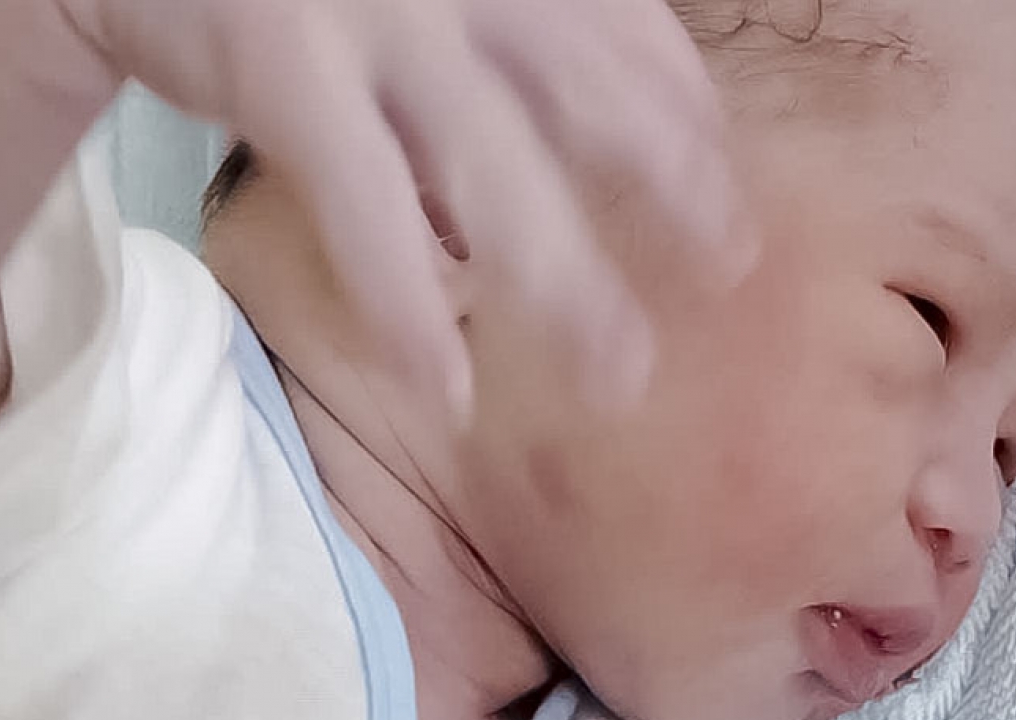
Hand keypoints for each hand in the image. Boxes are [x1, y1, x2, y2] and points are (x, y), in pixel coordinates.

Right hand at [64, 0, 749, 415]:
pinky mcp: (284, 67)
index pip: (627, 24)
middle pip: (591, 92)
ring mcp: (372, 16)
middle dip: (673, 187)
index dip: (688, 109)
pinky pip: (367, 212)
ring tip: (616, 376)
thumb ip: (490, 27)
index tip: (727, 188)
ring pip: (493, 170)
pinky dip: (408, 308)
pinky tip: (447, 388)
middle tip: (730, 270)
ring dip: (563, 282)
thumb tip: (583, 129)